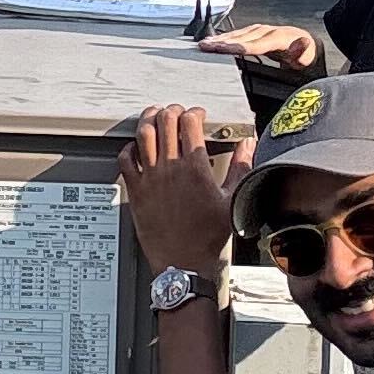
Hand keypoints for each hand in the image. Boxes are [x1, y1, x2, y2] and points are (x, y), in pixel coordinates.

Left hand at [117, 103, 238, 276]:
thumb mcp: (232, 201)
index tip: (198, 115)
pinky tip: (136, 147)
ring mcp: (150, 179)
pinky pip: (126, 160)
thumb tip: (247, 145)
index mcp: (195, 168)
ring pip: (143, 135)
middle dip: (172, 110)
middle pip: (165, 122)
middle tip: (176, 112)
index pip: (189, 123)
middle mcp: (170, 169)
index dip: (194, 113)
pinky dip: (129, 148)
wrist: (184, 263)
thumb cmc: (208, 238)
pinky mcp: (136, 191)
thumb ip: (241, 168)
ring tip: (154, 116)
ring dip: (149, 120)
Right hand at [197, 20, 318, 80]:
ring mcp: (260, 30)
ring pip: (237, 34)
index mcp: (279, 37)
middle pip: (241, 38)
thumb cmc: (305, 54)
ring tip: (204, 44)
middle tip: (205, 46)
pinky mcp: (255, 32)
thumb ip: (302, 52)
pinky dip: (224, 37)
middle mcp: (267, 31)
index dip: (237, 47)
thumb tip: (301, 44)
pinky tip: (213, 41)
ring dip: (220, 39)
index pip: (254, 44)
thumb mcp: (308, 57)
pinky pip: (237, 34)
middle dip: (222, 42)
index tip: (223, 48)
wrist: (307, 43)